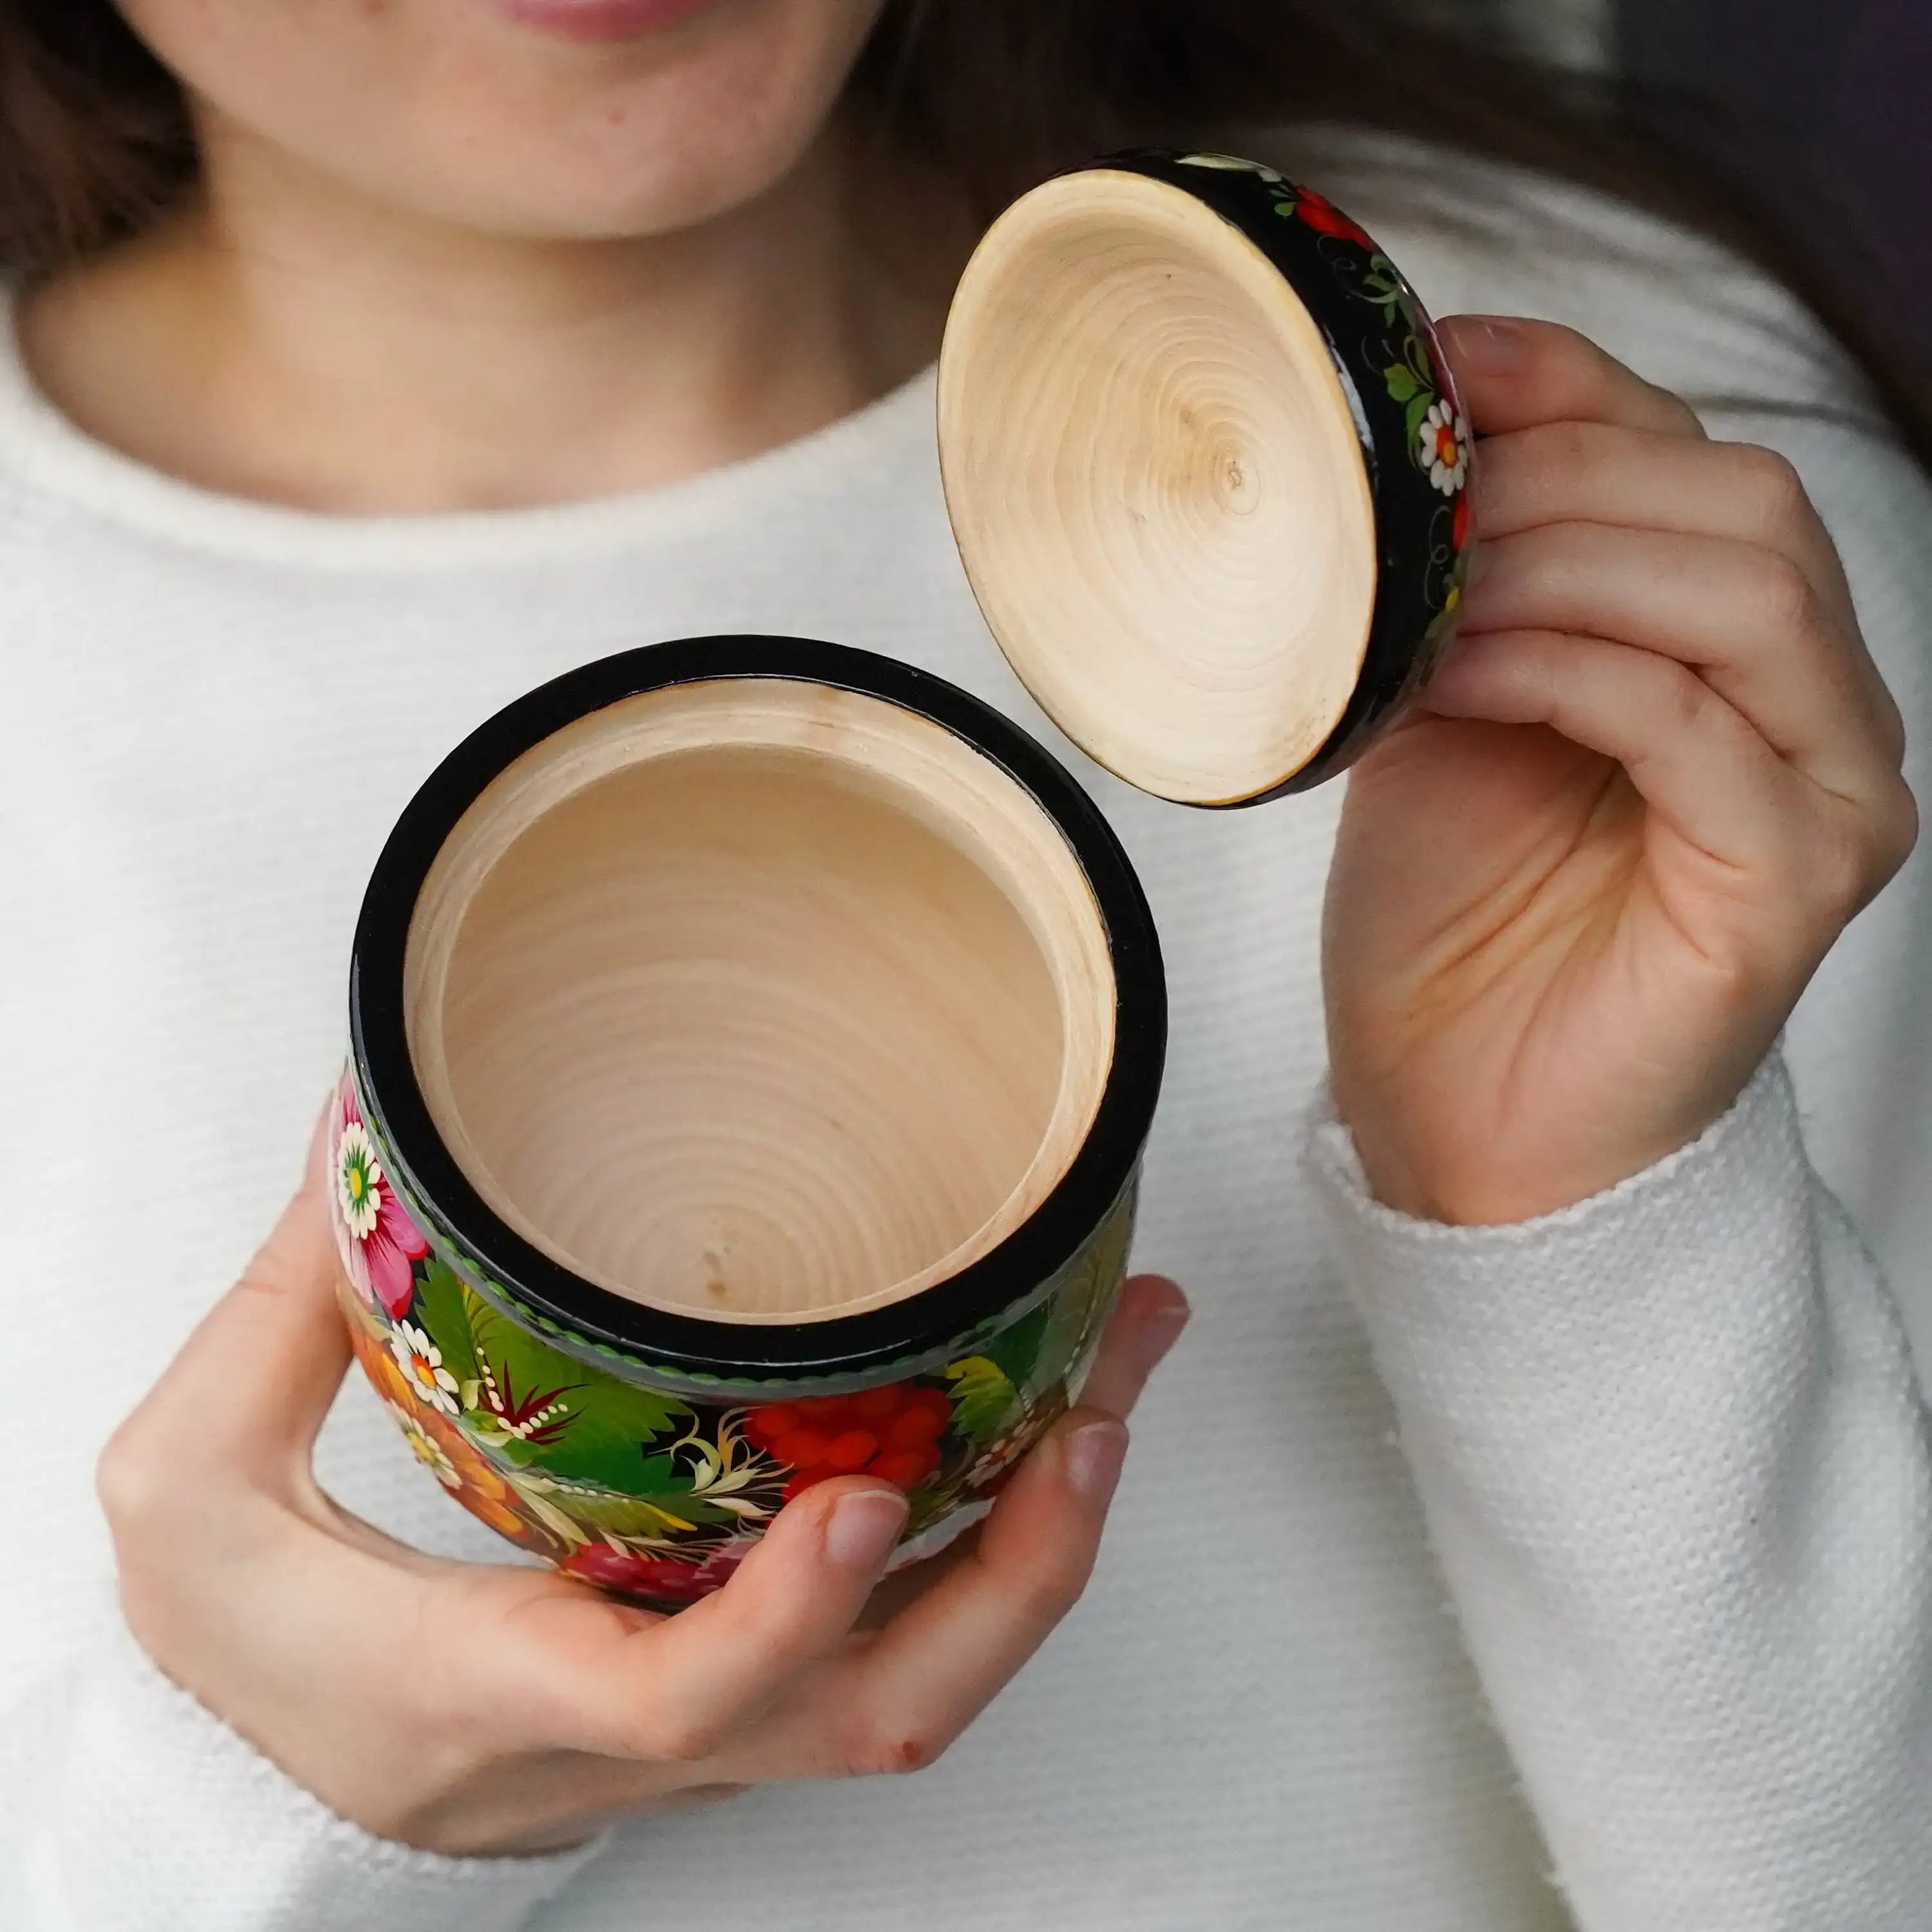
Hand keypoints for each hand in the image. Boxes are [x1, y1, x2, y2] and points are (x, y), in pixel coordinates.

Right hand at [98, 1124, 1188, 1855]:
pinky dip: (1002, 1531)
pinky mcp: (748, 1685)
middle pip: (881, 1712)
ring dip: (1048, 1536)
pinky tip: (1052, 1411)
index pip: (679, 1704)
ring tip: (1122, 1367)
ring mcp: (722, 1719)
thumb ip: (281, 1316)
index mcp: (508, 1689)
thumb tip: (364, 1134)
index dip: (788, 1620)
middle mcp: (654, 1728)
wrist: (280, 1778)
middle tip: (1099, 1400)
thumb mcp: (194, 1488)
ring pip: (929, 1678)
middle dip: (1022, 1570)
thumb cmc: (247, 1651)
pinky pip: (909, 1633)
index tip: (870, 1499)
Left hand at [1325, 316, 1915, 1224]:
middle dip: (1564, 477)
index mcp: (1733, 648)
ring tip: (1433, 594)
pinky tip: (1456, 677)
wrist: (1458, 1116)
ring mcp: (1825, 791)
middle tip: (1425, 506)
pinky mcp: (1793, 879)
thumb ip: (1457, 596)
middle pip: (1741, 502)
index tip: (1440, 362)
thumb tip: (1397, 457)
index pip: (1690, 458)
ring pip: (1746, 592)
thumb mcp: (1441, 716)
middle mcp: (1813, 705)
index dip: (1571, 386)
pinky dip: (1565, 675)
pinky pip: (1694, 724)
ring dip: (1566, 565)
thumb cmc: (1452, 925)